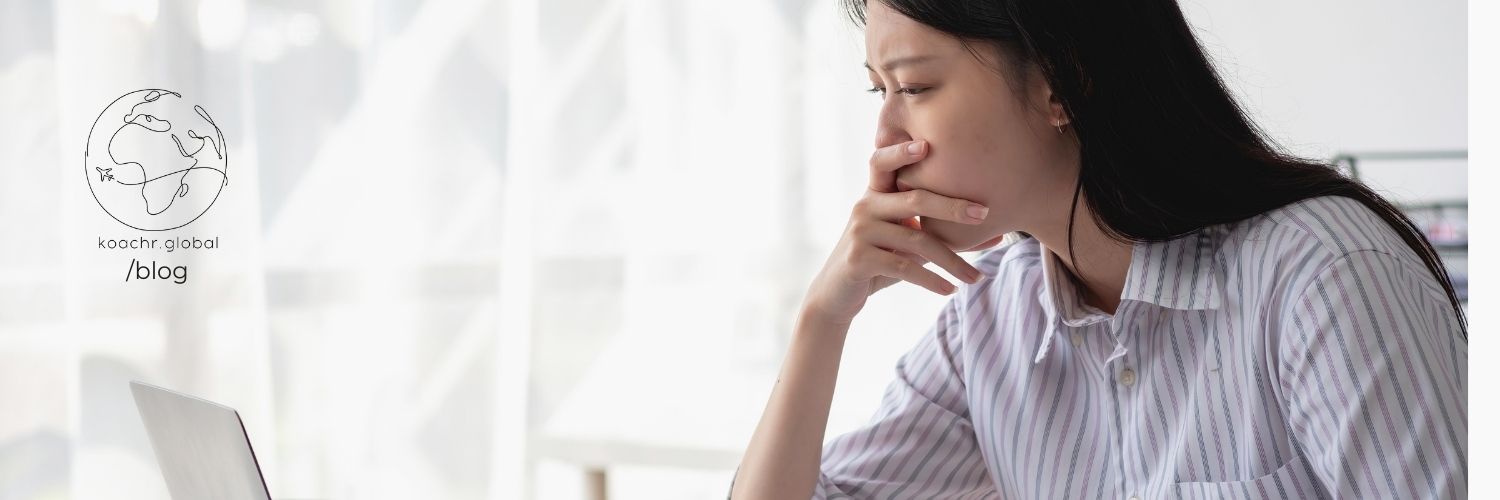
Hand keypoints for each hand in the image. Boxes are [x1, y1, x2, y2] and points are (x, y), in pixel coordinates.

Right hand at [801, 140, 988, 326]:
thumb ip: (943, 235)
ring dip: (952, 261)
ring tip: (976, 277)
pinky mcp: (859, 258)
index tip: (927, 144)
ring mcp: (860, 231)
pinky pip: (905, 266)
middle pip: (915, 199)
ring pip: (917, 240)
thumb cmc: (880, 262)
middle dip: (952, 205)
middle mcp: (865, 206)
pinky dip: (931, 280)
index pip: (882, 162)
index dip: (901, 151)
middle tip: (984, 213)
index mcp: (876, 195)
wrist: (837, 294)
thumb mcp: (908, 244)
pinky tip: (949, 290)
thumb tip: (999, 234)